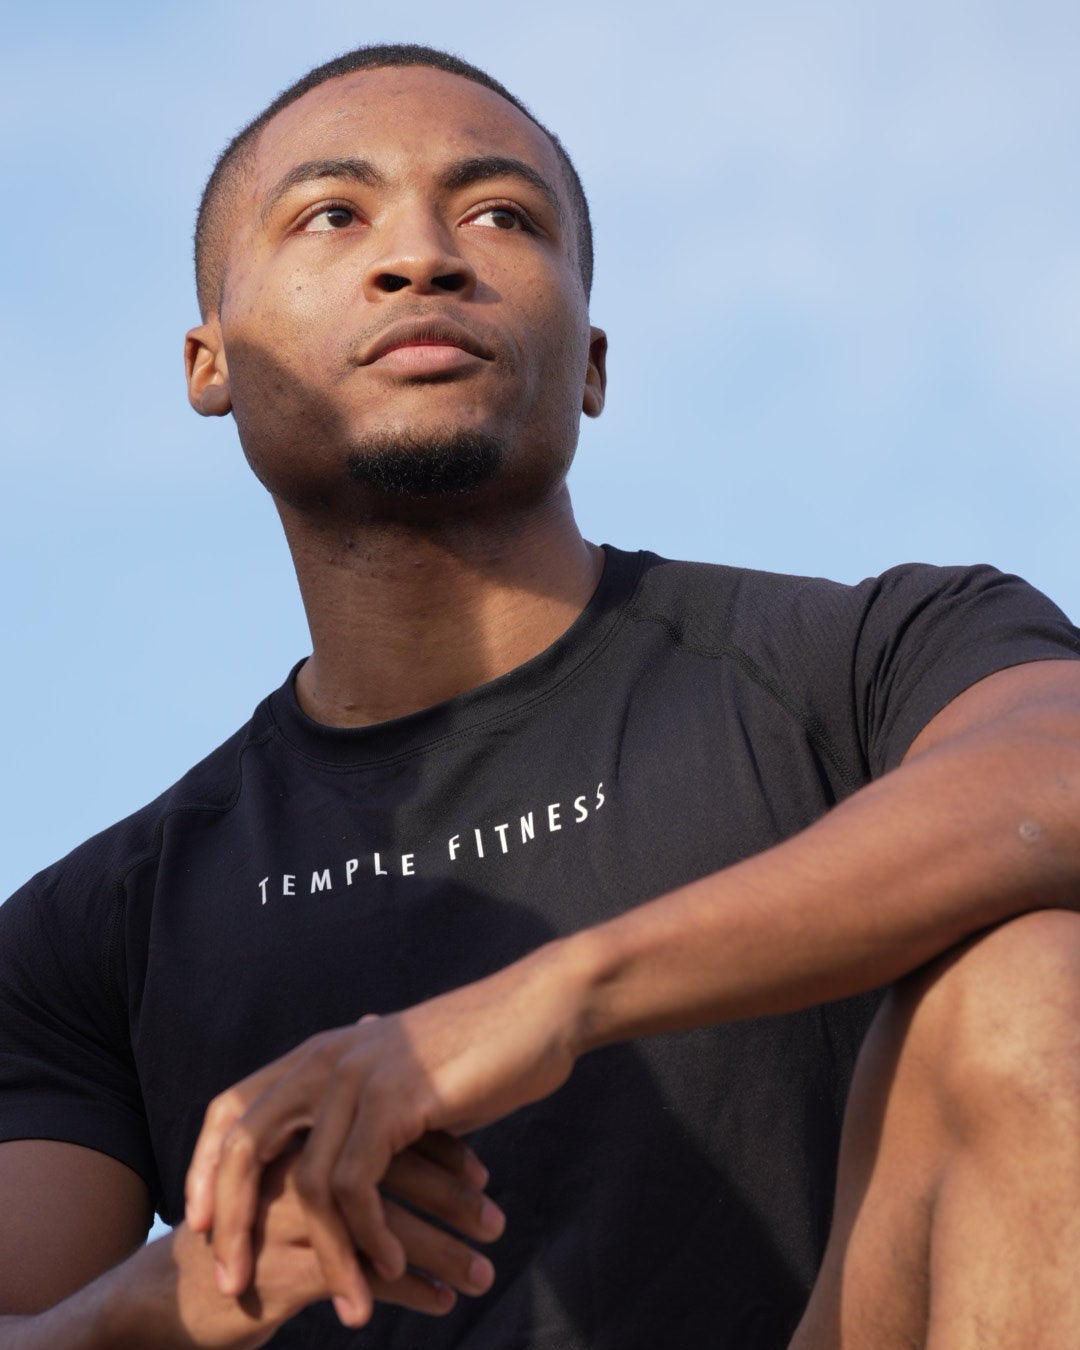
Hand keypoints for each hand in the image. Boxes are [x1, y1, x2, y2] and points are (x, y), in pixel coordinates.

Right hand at [166, 1145, 495, 1347]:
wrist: (174, 1300)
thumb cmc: (248, 1237)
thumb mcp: (292, 1185)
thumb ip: (343, 1148)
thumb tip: (410, 1116)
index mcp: (300, 1132)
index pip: (385, 1128)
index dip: (438, 1152)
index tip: (483, 1175)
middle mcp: (295, 1164)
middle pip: (391, 1172)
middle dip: (451, 1200)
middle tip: (497, 1223)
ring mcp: (288, 1215)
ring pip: (383, 1228)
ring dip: (442, 1251)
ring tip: (483, 1273)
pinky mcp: (285, 1270)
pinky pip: (363, 1278)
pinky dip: (410, 1292)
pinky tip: (442, 1302)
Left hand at [185, 944, 584, 1325]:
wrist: (541, 1010)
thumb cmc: (483, 1049)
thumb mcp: (407, 1080)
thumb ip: (368, 1112)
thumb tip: (348, 1165)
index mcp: (322, 1052)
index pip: (232, 1108)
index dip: (206, 1168)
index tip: (202, 1228)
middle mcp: (328, 1058)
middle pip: (244, 1144)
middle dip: (231, 1221)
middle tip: (231, 1283)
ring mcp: (360, 1074)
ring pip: (308, 1182)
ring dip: (326, 1255)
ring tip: (347, 1304)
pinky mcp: (397, 1097)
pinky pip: (359, 1184)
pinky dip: (369, 1236)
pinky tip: (392, 1266)